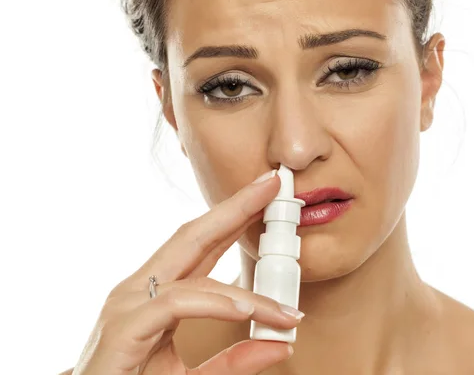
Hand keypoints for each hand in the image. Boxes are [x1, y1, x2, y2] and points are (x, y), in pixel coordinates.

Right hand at [71, 170, 302, 374]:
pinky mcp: (123, 328)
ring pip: (194, 275)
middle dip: (234, 208)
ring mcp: (129, 304)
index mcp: (156, 293)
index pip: (201, 246)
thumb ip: (233, 362)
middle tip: (271, 184)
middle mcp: (141, 289)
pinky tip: (242, 310)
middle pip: (193, 236)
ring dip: (244, 290)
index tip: (265, 199)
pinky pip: (175, 304)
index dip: (233, 218)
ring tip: (283, 309)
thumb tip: (279, 346)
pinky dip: (213, 304)